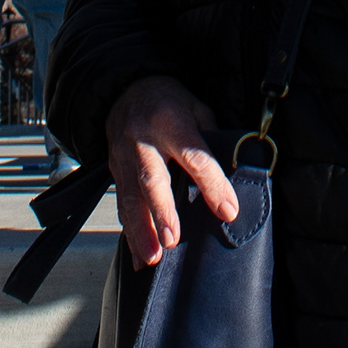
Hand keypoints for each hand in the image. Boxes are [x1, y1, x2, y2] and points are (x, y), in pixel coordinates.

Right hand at [107, 73, 237, 268]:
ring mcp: (124, 156)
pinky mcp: (115, 170)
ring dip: (141, 230)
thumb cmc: (169, 101)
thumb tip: (232, 172)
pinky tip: (138, 257)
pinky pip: (121, 205)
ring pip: (130, 197)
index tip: (228, 210)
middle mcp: (143, 140)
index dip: (213, 184)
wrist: (126, 89)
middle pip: (152, 179)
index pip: (195, 156)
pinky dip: (129, 233)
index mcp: (171, 121)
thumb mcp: (196, 107)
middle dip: (162, 211)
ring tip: (152, 257)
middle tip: (172, 240)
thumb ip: (210, 138)